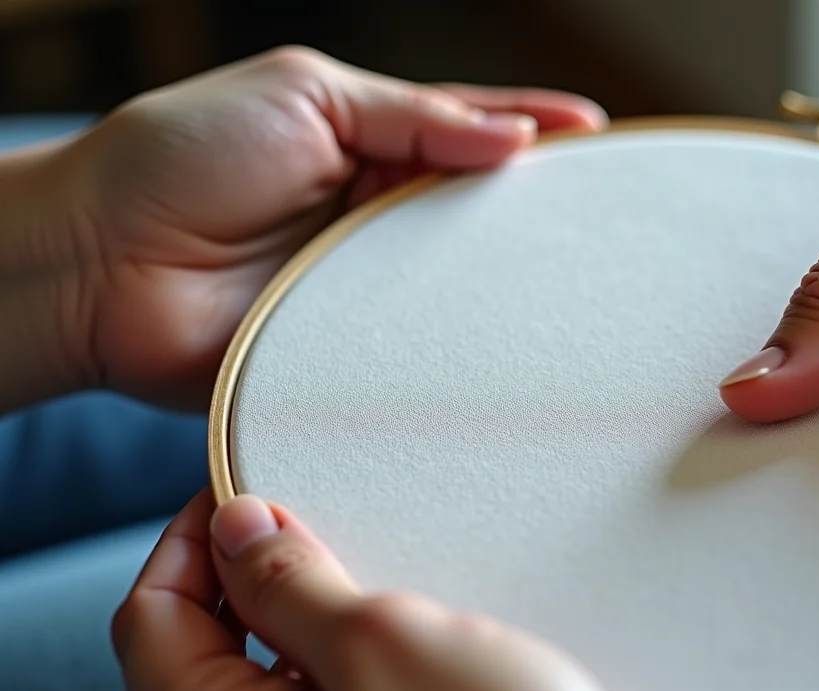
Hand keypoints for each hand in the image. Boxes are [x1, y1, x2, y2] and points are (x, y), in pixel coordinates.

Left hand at [62, 46, 605, 407]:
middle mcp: (376, 217)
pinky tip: (511, 349)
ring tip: (581, 284)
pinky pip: (420, 351)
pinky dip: (461, 350)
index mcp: (369, 144)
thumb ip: (410, 116)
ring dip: (509, 285)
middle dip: (539, 215)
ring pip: (459, 286)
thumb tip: (512, 138)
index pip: (472, 134)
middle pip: (477, 215)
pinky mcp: (353, 353)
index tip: (598, 138)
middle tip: (607, 218)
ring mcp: (368, 288)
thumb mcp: (303, 95)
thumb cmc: (180, 158)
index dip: (535, 133)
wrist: (96, 265)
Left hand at [112, 490, 657, 690]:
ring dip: (305, 612)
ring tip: (369, 574)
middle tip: (311, 520)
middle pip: (202, 647)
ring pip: (264, 674)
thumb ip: (291, 585)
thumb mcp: (387, 645)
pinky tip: (402, 638)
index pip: (149, 618)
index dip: (190, 537)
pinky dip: (345, 657)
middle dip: (248, 572)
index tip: (242, 490)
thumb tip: (238, 533)